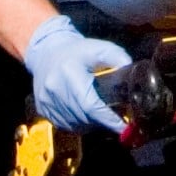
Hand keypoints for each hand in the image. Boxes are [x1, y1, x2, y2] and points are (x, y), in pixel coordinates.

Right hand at [22, 16, 134, 136]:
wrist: (46, 51)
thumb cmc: (77, 51)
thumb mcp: (100, 48)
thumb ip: (118, 58)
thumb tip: (132, 72)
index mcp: (69, 73)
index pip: (90, 105)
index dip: (108, 119)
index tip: (123, 126)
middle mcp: (55, 89)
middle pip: (83, 117)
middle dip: (103, 122)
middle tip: (116, 121)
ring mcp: (46, 101)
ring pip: (74, 124)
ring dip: (91, 124)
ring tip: (101, 115)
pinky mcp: (42, 108)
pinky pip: (63, 125)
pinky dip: (78, 124)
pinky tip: (86, 115)